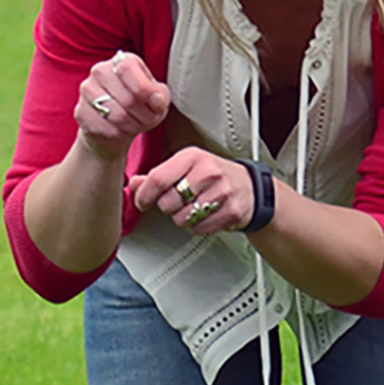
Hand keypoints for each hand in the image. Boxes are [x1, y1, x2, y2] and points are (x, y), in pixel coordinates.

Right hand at [74, 50, 170, 158]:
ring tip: (135, 125)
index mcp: (122, 61)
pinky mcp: (80, 111)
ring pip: (117, 115)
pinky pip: (104, 128)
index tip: (157, 104)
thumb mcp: (156, 99)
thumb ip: (161, 96)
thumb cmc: (139, 106)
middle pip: (128, 98)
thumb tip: (157, 101)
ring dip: (133, 126)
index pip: (128, 68)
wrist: (114, 126)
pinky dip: (117, 134)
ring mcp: (87, 90)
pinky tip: (119, 130)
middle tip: (149, 120)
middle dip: (145, 116)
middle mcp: (100, 71)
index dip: (145, 90)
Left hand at [128, 149, 257, 235]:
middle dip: (166, 207)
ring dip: (181, 218)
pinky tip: (204, 214)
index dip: (144, 194)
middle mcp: (208, 172)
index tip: (142, 201)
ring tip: (192, 207)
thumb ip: (157, 175)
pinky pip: (199, 228)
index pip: (158, 178)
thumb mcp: (185, 167)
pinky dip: (197, 225)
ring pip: (182, 218)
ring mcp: (221, 192)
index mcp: (192, 157)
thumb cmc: (213, 175)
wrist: (249, 187)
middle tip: (176, 202)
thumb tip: (134, 184)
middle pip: (168, 202)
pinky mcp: (231, 212)